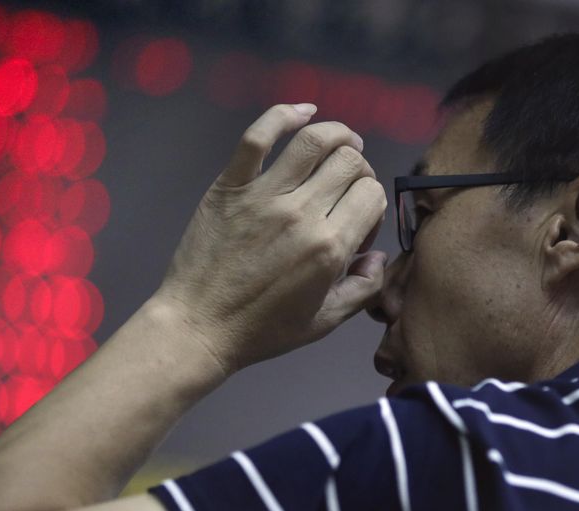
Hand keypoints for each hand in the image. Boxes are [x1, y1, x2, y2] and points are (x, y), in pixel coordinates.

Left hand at [154, 104, 387, 373]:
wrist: (199, 327)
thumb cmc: (262, 330)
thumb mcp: (324, 322)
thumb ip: (363, 288)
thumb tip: (378, 256)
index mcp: (330, 247)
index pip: (371, 194)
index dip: (373, 203)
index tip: (358, 220)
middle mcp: (301, 213)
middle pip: (349, 163)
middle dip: (360, 169)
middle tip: (349, 184)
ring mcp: (263, 195)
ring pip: (313, 140)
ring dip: (338, 133)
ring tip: (344, 140)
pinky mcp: (230, 186)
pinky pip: (258, 137)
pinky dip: (284, 115)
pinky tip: (303, 111)